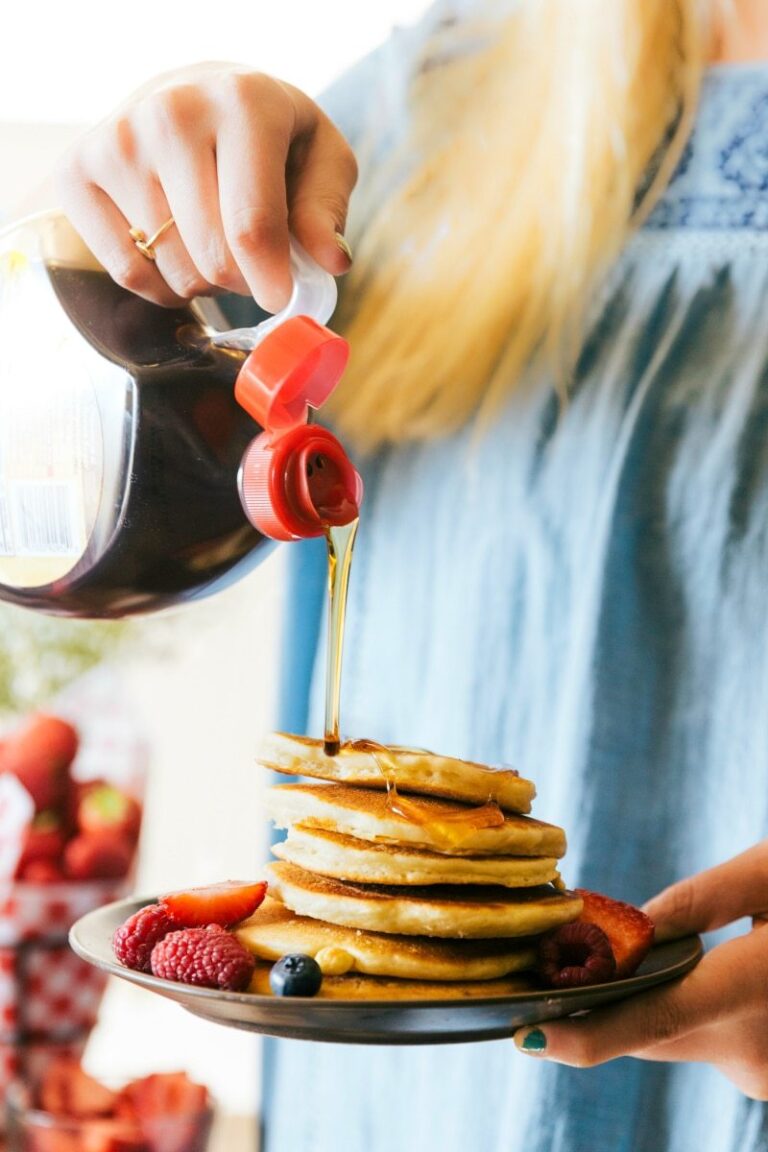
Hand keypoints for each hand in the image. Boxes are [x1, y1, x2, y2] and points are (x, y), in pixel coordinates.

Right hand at [55, 63, 356, 310]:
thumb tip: (330, 262)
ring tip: (212, 245)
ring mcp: (117, 142)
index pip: (252, 226)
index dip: (271, 281)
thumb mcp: (319, 158)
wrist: (186, 96)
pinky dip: (159, 287)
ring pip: (173, 270)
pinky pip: (127, 273)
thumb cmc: (265, 137)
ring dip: (203, 282)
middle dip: (242, 280)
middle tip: (251, 262)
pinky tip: (174, 254)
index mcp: (242, 104)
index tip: (280, 299)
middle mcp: (171, 114)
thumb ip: (327, 210)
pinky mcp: (77, 172)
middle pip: (212, 258)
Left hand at [514, 842, 767, 1099]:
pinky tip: (684, 968)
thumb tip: (632, 927)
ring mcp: (757, 1070)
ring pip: (670, 1032)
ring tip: (623, 949)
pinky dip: (679, 1005)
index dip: (586, 1033)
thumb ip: (701, 898)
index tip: (528, 1034)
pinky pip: (697, 1036)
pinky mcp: (760, 1071)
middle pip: (650, 1025)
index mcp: (756, 990)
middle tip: (551, 951)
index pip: (656, 1019)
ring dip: (646, 996)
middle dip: (604, 991)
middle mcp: (752, 1051)